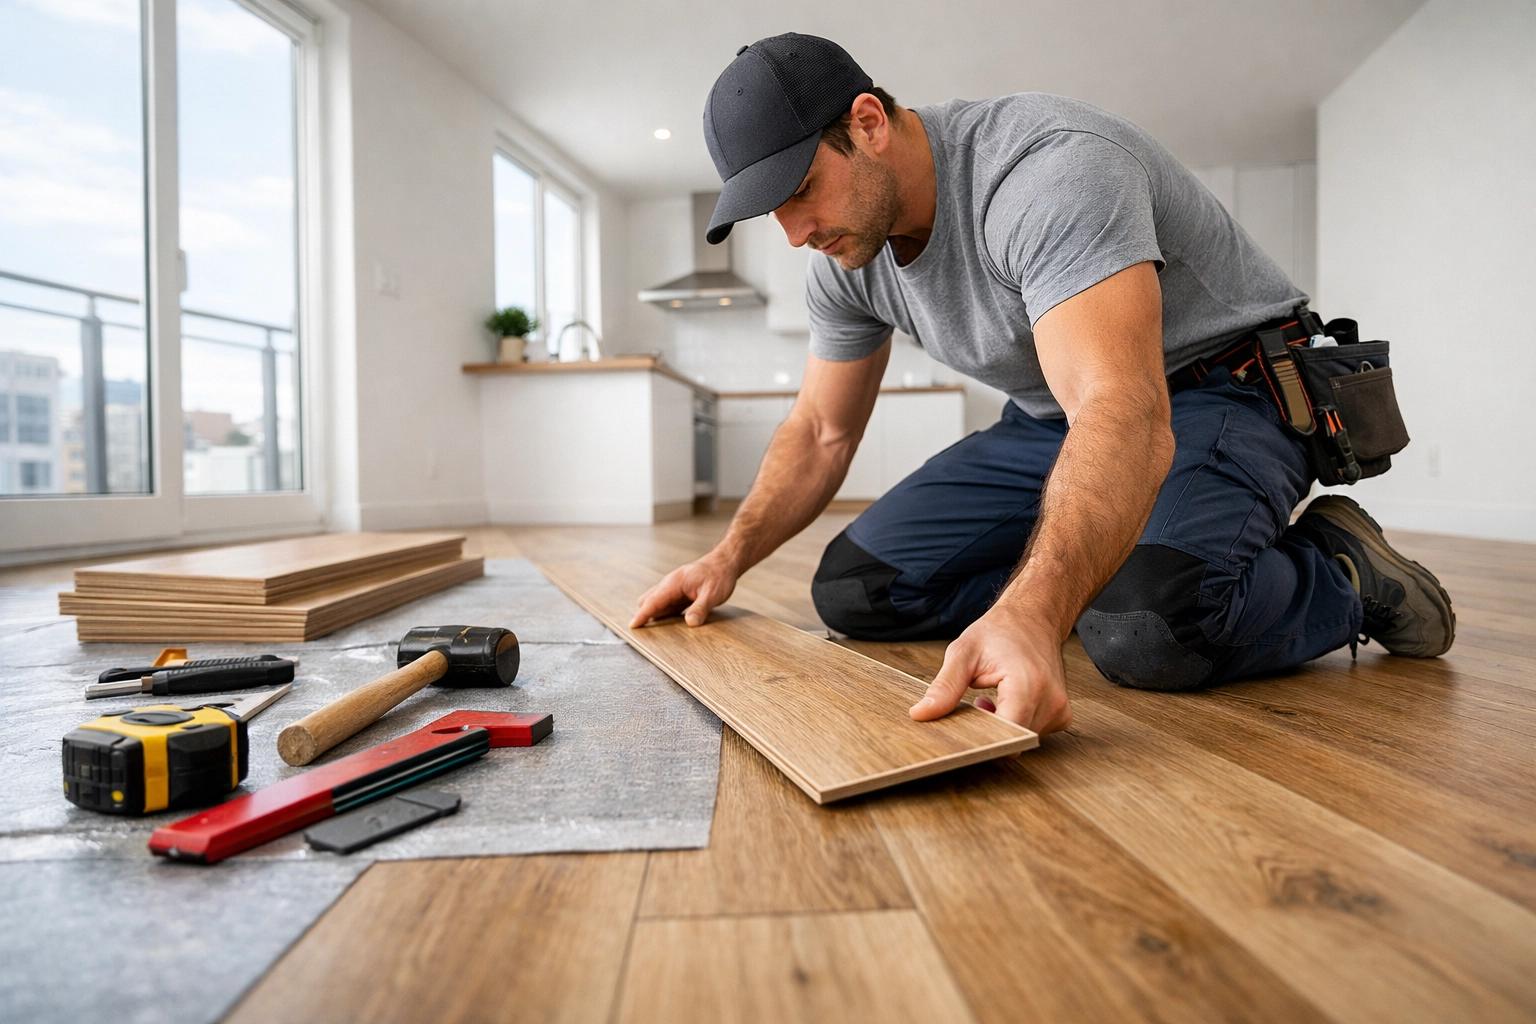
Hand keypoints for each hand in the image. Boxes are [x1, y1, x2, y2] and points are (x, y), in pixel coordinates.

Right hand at [631, 552, 740, 627]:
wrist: (725, 563)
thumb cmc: (719, 575)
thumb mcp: (712, 594)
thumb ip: (700, 608)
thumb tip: (690, 623)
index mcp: (674, 583)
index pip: (653, 600)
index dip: (642, 614)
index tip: (632, 626)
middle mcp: (670, 584)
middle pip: (649, 601)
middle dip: (644, 615)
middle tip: (643, 633)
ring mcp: (674, 588)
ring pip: (656, 603)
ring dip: (653, 615)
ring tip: (651, 632)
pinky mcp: (679, 593)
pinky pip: (666, 605)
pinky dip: (663, 613)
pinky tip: (667, 624)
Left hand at [909, 603, 1072, 734]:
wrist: (1032, 617)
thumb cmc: (1000, 631)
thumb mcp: (963, 653)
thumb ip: (944, 687)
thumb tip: (921, 713)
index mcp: (1028, 684)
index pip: (1006, 736)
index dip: (982, 740)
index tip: (964, 729)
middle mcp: (1050, 700)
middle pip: (1012, 741)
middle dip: (989, 731)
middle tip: (977, 704)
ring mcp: (1060, 709)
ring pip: (1021, 739)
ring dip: (1002, 726)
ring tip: (992, 697)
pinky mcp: (1061, 714)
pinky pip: (1034, 732)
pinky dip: (1016, 723)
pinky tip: (1007, 702)